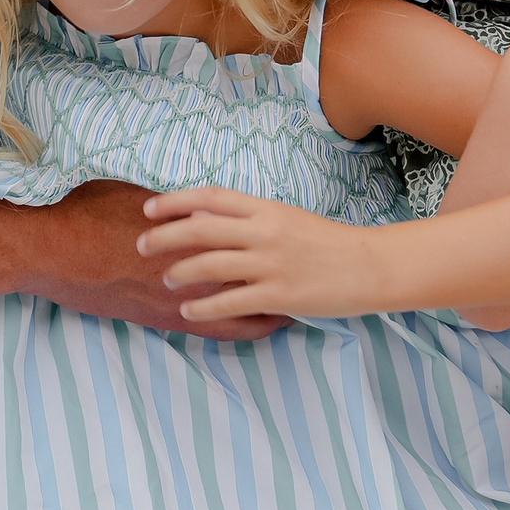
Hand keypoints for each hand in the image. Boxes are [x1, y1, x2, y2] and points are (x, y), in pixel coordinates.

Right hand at [15, 179, 288, 338]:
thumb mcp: (137, 193)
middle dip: (283, 272)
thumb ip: (172, 203)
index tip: (301, 237)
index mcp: (188, 225)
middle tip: (315, 274)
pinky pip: (212, 328)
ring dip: (269, 303)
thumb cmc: (90, 213)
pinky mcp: (162, 316)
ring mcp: (178, 293)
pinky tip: (257, 330)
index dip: (274, 236)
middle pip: (250, 268)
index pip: (241, 231)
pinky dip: (240, 327)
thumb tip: (194, 203)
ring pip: (239, 302)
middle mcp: (189, 261)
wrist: (54, 250)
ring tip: (299, 304)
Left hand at [137, 186, 391, 320]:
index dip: (175, 201)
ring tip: (166, 280)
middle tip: (141, 246)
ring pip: (210, 265)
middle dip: (164, 238)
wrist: (368, 266)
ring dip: (180, 273)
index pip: (211, 197)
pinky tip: (189, 311)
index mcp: (267, 208)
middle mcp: (265, 232)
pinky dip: (203, 308)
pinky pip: (229, 301)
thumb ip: (247, 219)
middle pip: (200, 230)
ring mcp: (271, 264)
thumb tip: (201, 219)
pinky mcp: (279, 294)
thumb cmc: (326, 243)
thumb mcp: (286, 219)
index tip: (149, 209)